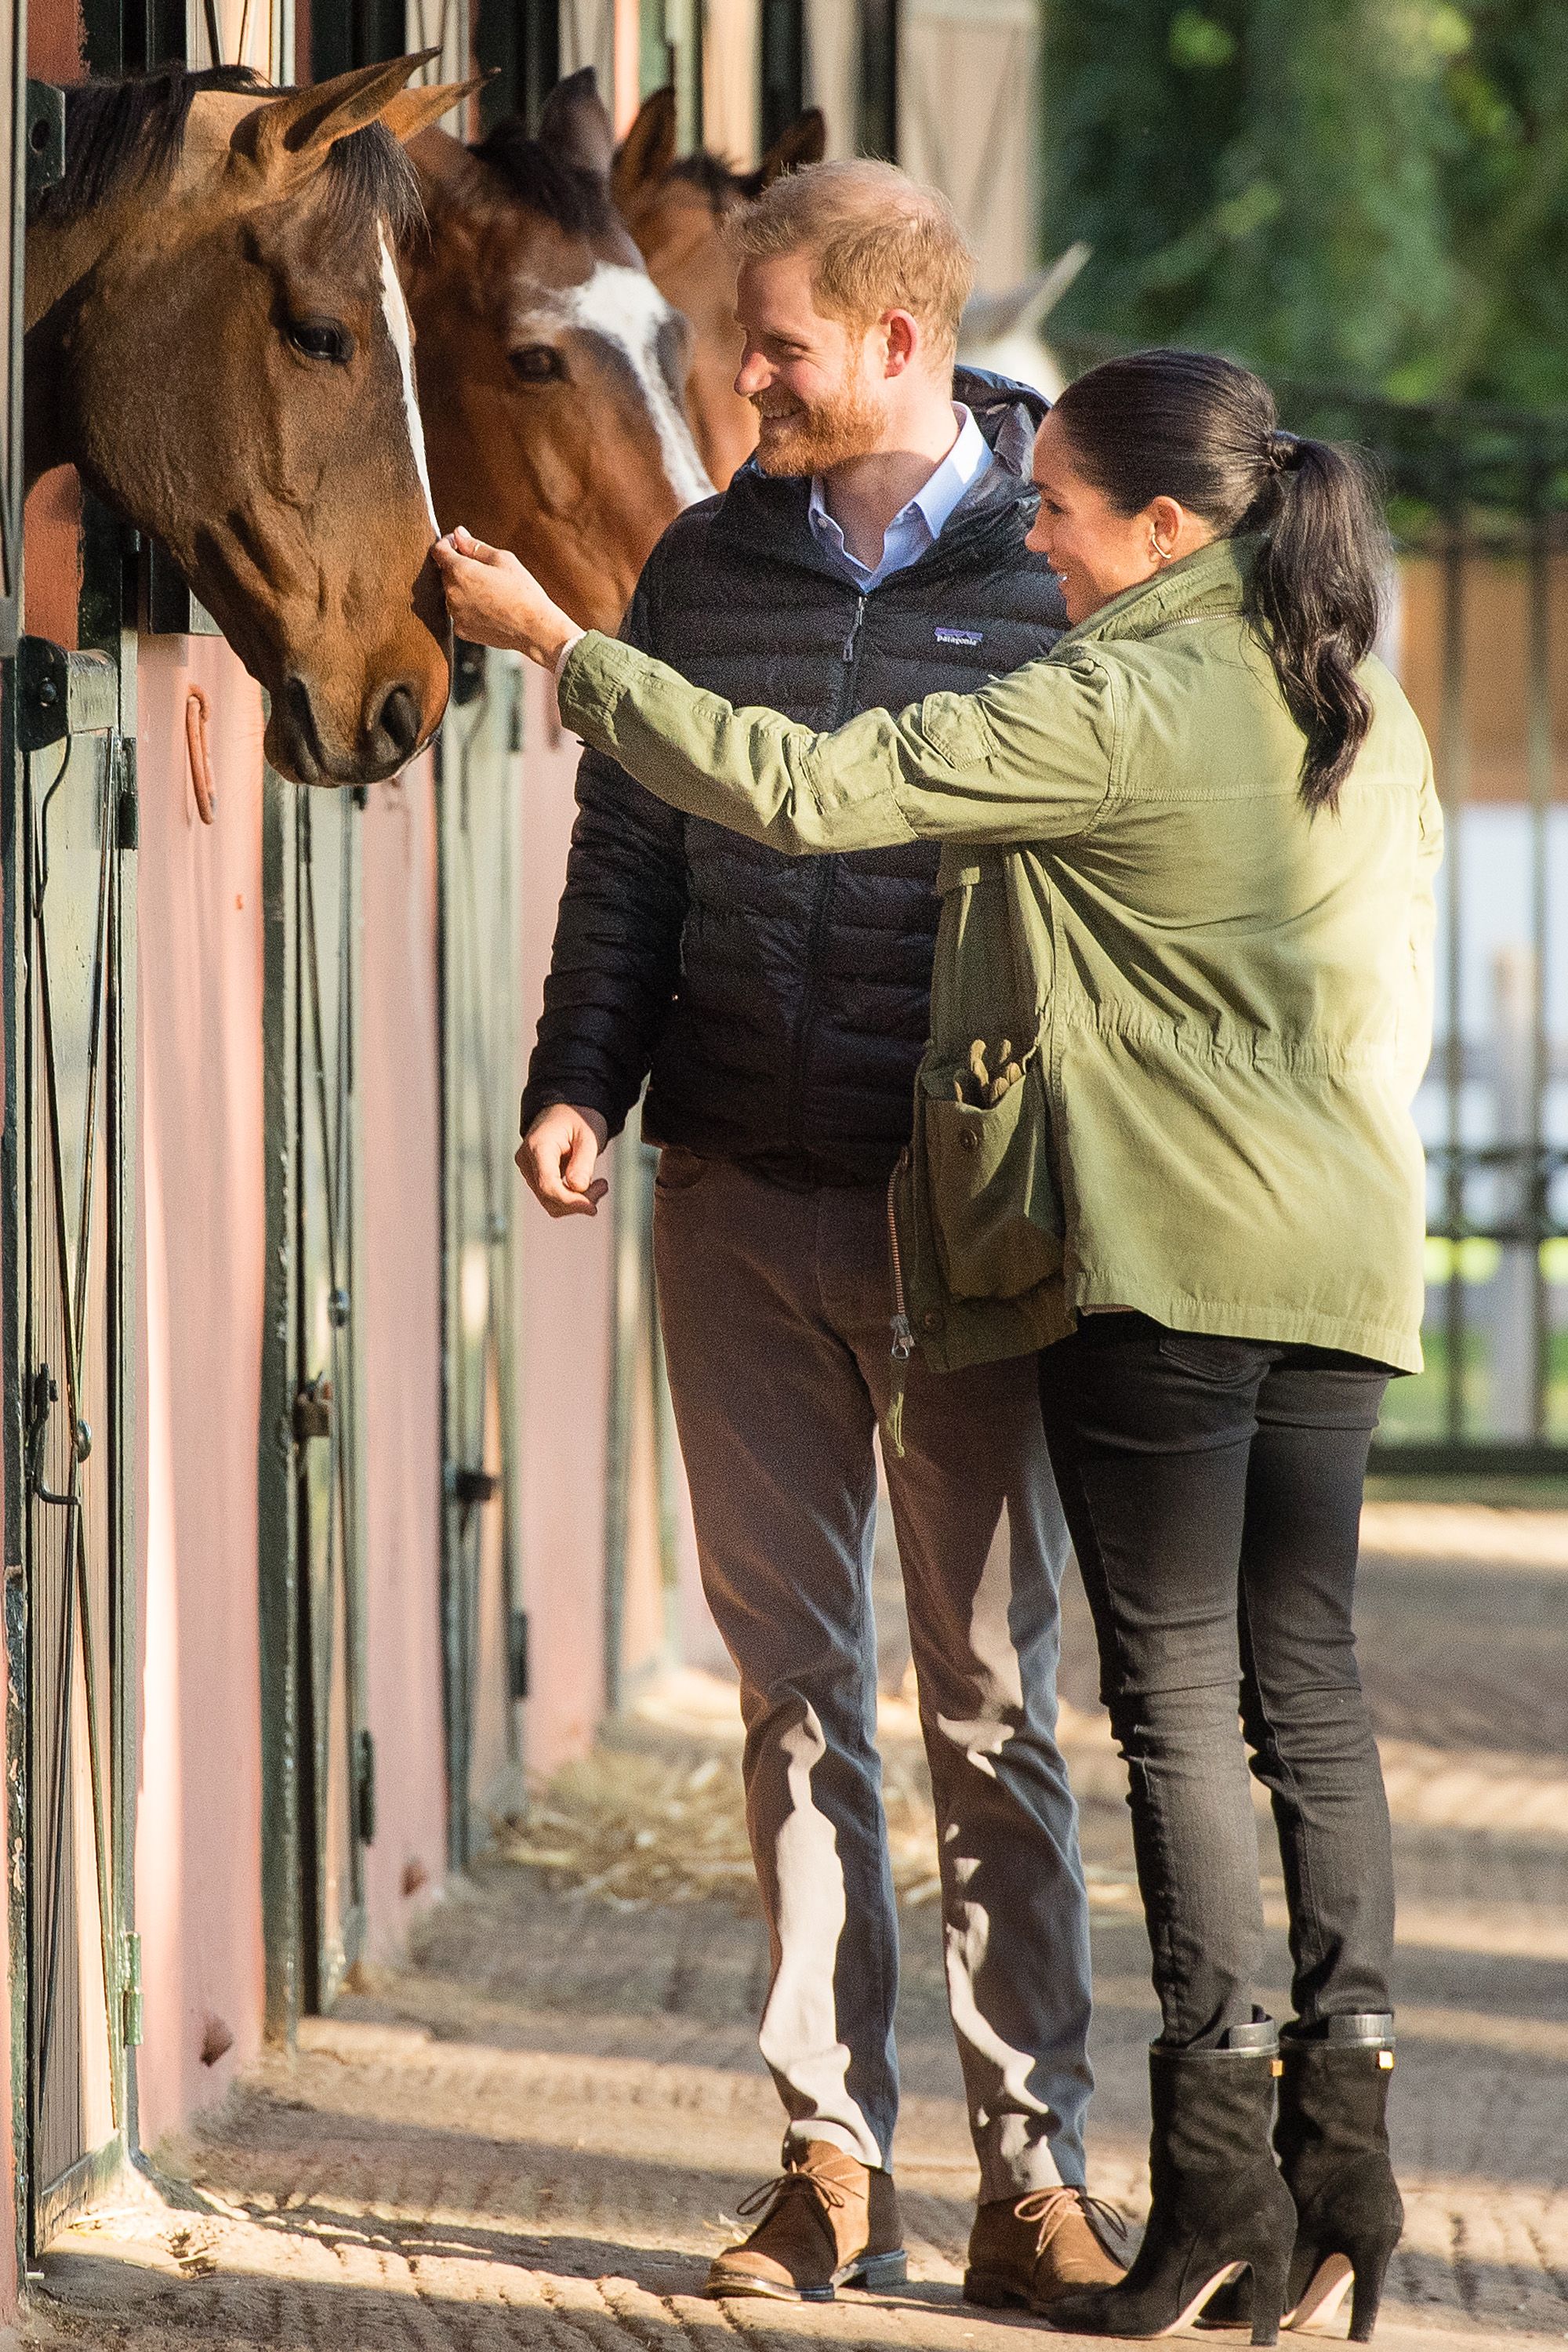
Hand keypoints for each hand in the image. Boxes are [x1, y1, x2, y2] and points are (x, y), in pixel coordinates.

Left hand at [431, 527, 582, 668]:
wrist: (533, 629)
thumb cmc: (522, 591)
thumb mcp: (503, 560)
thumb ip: (475, 546)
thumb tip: (458, 534)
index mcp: (460, 572)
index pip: (438, 551)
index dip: (446, 543)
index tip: (457, 543)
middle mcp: (452, 594)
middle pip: (444, 573)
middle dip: (458, 566)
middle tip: (483, 569)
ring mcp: (455, 614)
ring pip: (451, 593)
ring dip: (463, 587)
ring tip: (489, 590)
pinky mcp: (462, 630)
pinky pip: (459, 612)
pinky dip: (468, 606)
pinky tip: (488, 607)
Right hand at [516, 1102, 609, 1216]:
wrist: (566, 1110)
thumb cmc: (579, 1118)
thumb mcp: (588, 1136)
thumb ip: (583, 1163)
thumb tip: (577, 1188)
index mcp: (538, 1146)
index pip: (548, 1185)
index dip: (570, 1201)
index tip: (593, 1207)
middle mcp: (526, 1160)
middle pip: (549, 1197)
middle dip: (578, 1201)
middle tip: (603, 1186)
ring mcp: (528, 1169)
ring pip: (550, 1202)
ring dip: (576, 1201)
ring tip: (599, 1185)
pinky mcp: (535, 1176)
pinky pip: (551, 1197)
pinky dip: (571, 1198)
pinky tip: (589, 1186)